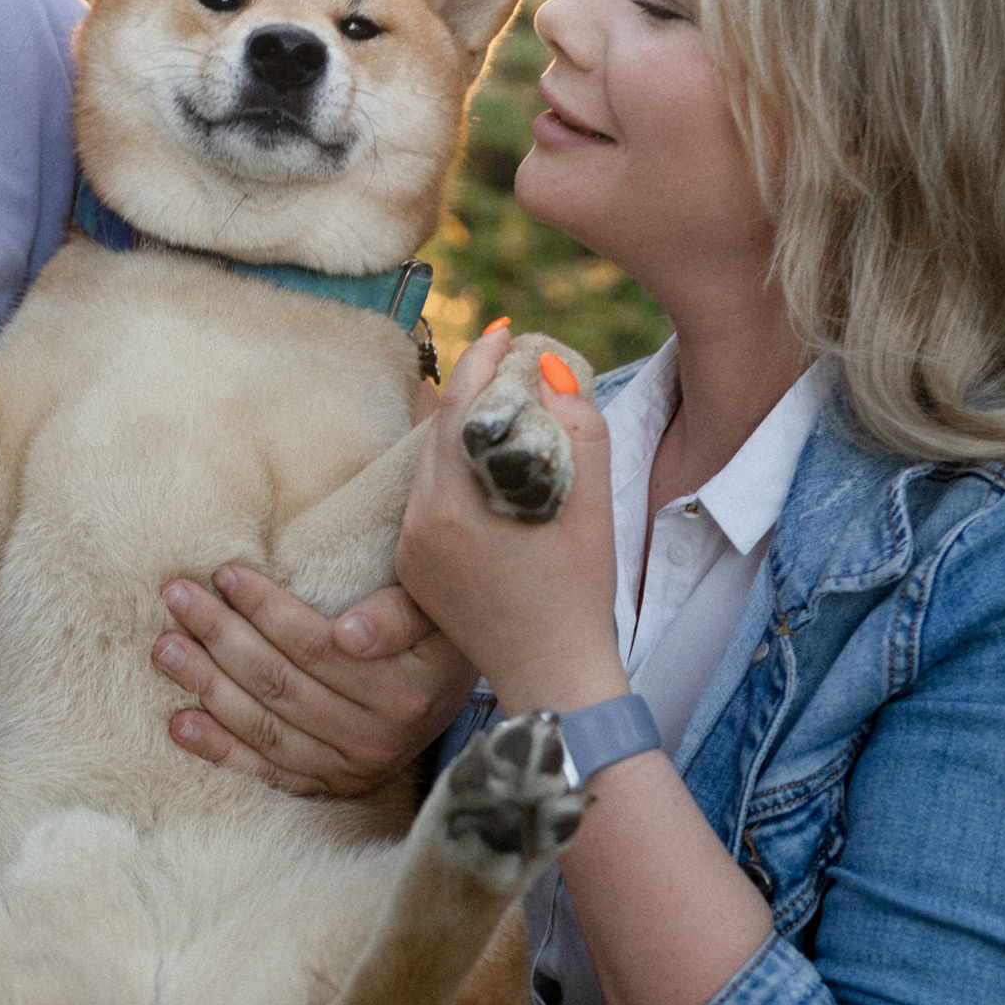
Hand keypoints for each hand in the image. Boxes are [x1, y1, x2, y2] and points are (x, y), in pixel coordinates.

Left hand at [151, 567, 474, 795]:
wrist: (455, 692)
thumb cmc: (438, 632)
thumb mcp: (436, 610)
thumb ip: (398, 614)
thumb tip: (349, 634)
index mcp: (405, 690)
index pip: (316, 647)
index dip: (266, 609)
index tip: (224, 573)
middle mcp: (377, 738)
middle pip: (280, 684)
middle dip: (220, 636)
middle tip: (175, 596)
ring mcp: (350, 769)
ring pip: (265, 726)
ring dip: (207, 687)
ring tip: (165, 649)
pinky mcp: (329, 787)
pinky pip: (267, 770)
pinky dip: (220, 749)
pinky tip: (180, 725)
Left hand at [394, 329, 624, 719]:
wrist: (555, 673)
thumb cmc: (582, 590)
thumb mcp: (592, 501)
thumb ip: (576, 424)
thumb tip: (547, 366)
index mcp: (458, 502)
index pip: (459, 405)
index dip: (482, 360)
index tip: (504, 331)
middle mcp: (422, 521)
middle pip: (440, 430)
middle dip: (472, 389)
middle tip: (504, 357)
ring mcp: (412, 547)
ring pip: (431, 464)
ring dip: (461, 431)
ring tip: (499, 405)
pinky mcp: (413, 568)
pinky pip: (429, 501)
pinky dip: (453, 474)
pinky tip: (484, 464)